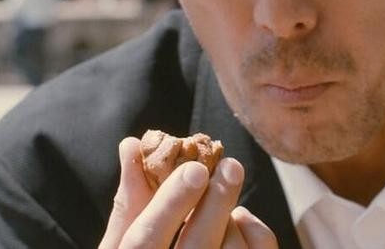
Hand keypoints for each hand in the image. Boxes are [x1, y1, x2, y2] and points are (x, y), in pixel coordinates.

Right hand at [99, 137, 278, 248]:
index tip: (195, 169)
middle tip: (231, 166)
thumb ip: (129, 205)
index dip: (169, 205)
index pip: (143, 243)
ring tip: (226, 186)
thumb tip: (132, 145)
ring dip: (232, 217)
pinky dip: (255, 235)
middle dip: (215, 204)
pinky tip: (241, 219)